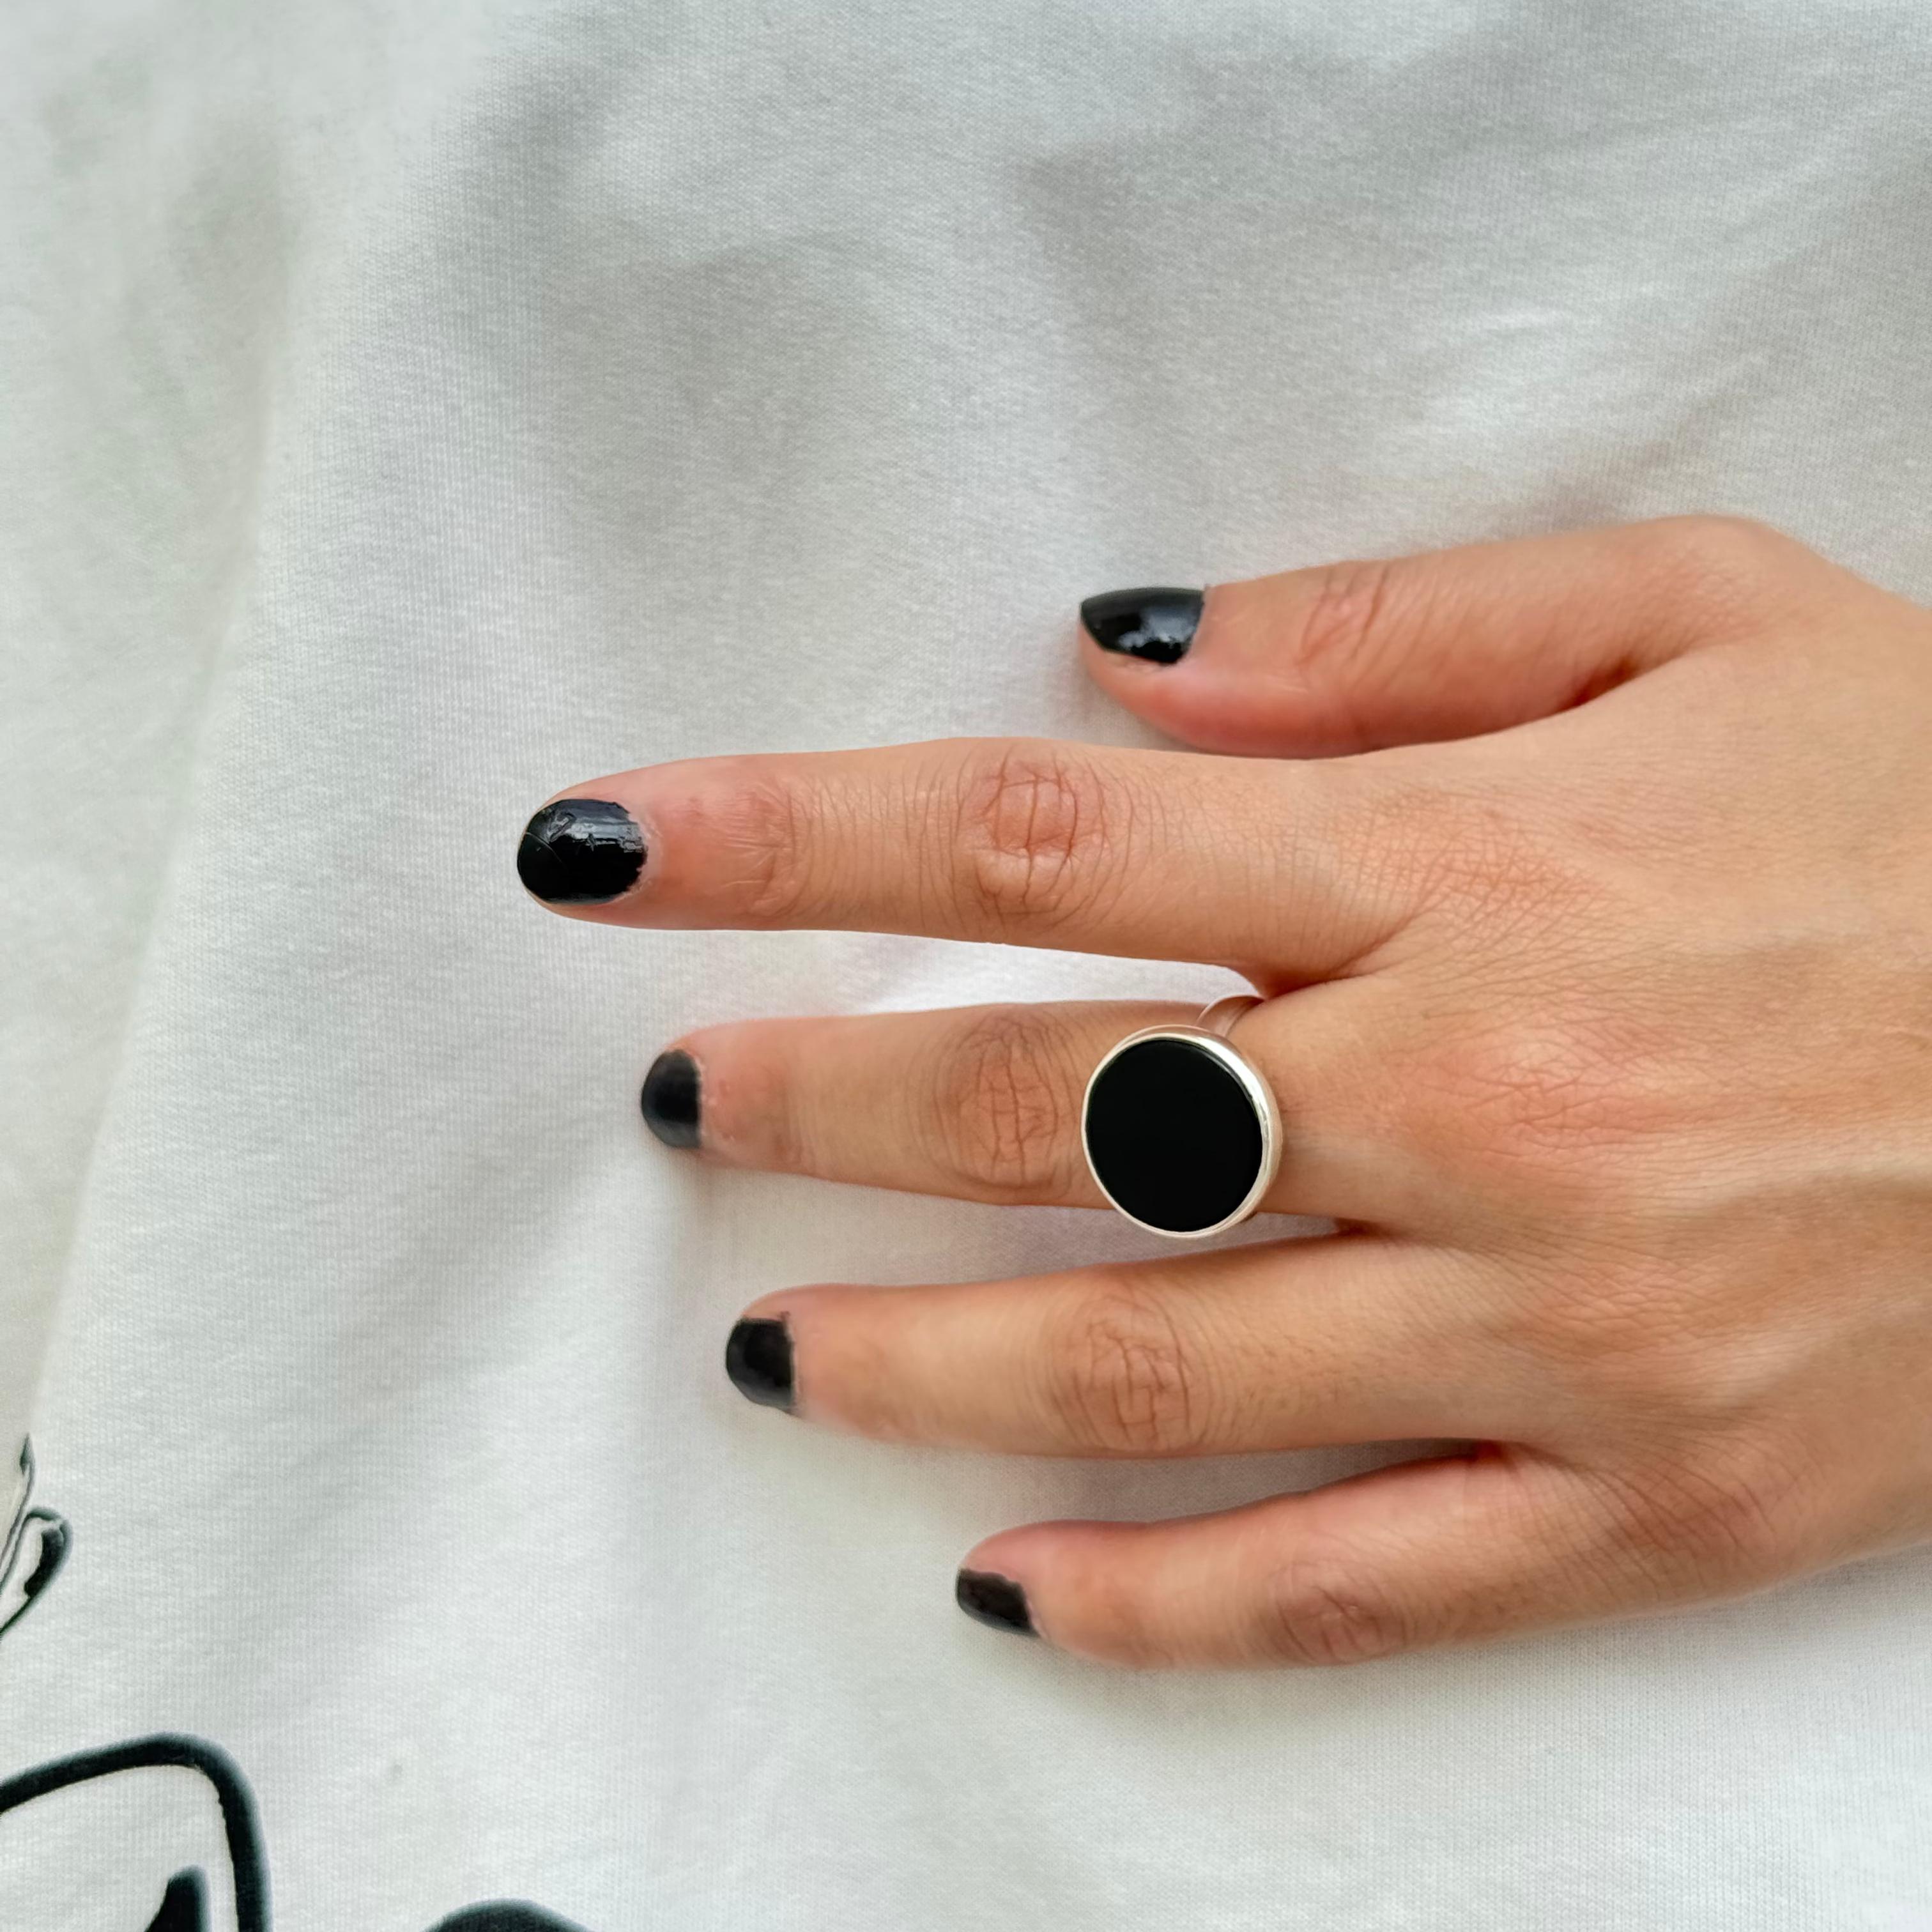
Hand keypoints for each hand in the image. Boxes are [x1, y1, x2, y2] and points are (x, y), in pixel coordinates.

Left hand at [518, 515, 1931, 1667]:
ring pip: (1154, 1367)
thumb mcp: (1703, 617)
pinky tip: (1007, 1578)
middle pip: (1045, 1107)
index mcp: (1473, 871)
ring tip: (770, 1341)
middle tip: (683, 1100)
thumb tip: (1128, 670)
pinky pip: (1354, 1583)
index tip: (617, 853)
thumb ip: (1393, 638)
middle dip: (818, 1095)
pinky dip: (1161, 1602)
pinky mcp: (1647, 1495)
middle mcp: (1477, 1104)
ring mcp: (1556, 1329)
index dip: (788, 840)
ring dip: (925, 1356)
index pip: (1033, 846)